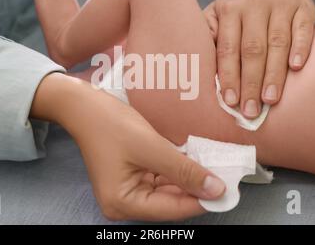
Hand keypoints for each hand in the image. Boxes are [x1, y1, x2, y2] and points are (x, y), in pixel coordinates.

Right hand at [32, 74, 224, 220]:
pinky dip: (178, 170)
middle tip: (226, 176)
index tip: (229, 191)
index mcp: (123, 203)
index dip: (202, 200)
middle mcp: (125, 203)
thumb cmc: (110, 124)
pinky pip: (161, 178)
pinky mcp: (133, 176)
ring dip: (189, 178)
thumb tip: (216, 190)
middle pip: (170, 202)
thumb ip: (184, 170)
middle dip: (197, 189)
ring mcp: (129, 190)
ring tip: (215, 167)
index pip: (171, 209)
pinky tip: (196, 161)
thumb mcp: (151, 147)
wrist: (85, 105)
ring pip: (168, 190)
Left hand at [205, 0, 314, 117]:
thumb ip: (207, 36)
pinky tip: (296, 68)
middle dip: (251, 82)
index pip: (228, 48)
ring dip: (274, 73)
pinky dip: (301, 48)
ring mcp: (281, 7)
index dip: (229, 75)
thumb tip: (199, 68)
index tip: (229, 101)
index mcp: (230, 10)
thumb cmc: (240, 10)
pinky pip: (303, 30)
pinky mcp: (304, 9)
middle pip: (253, 49)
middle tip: (250, 110)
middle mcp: (255, 6)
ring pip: (278, 43)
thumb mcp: (217, 15)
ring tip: (270, 100)